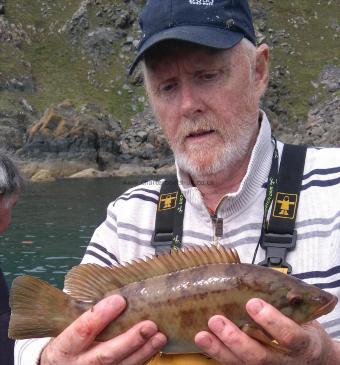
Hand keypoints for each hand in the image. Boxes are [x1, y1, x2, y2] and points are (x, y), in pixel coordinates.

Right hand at [40, 295, 166, 364]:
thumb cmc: (69, 341)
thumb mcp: (67, 327)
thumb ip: (87, 314)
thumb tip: (114, 289)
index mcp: (66, 346)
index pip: (82, 330)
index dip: (101, 315)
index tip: (119, 300)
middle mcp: (79, 364)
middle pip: (105, 355)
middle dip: (130, 340)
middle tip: (149, 325)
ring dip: (143, 351)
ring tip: (160, 336)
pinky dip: (143, 358)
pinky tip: (155, 347)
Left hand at [195, 298, 338, 364]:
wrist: (313, 360)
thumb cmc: (304, 329)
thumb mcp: (305, 315)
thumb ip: (287, 301)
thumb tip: (261, 276)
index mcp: (302, 344)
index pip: (289, 336)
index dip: (271, 321)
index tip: (253, 303)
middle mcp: (283, 362)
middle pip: (259, 356)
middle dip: (236, 338)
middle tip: (217, 320)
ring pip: (242, 363)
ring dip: (219, 349)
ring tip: (202, 334)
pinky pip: (233, 364)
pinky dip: (216, 353)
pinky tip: (203, 341)